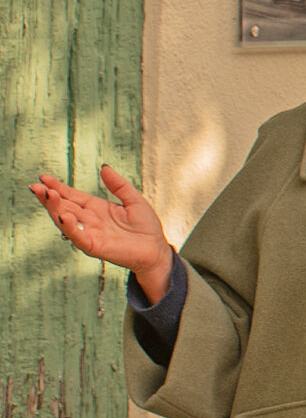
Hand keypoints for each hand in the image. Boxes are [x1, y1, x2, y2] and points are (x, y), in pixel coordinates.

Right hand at [32, 167, 175, 301]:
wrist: (156, 250)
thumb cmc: (146, 227)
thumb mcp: (134, 200)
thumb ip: (118, 185)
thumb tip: (104, 167)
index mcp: (96, 208)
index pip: (72, 196)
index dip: (58, 187)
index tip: (43, 177)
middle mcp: (88, 220)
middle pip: (64, 207)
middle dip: (49, 197)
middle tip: (36, 186)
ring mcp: (89, 233)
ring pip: (65, 220)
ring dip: (54, 209)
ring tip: (47, 195)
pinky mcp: (94, 246)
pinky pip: (78, 236)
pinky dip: (69, 228)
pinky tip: (63, 217)